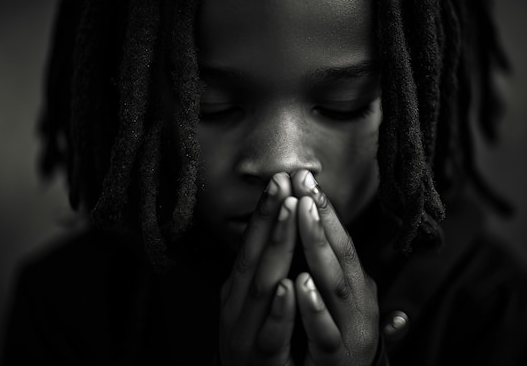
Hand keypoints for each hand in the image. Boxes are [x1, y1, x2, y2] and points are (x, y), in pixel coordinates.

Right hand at [219, 173, 297, 365]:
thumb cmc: (255, 343)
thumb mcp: (252, 304)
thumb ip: (264, 273)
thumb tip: (280, 231)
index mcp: (237, 292)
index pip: (251, 245)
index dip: (264, 213)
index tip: (279, 179)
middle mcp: (236, 308)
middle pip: (254, 257)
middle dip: (270, 219)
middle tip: (284, 183)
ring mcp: (245, 335)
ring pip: (261, 287)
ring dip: (276, 248)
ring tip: (289, 214)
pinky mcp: (263, 362)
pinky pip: (271, 334)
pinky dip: (280, 309)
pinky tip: (289, 286)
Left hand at [291, 170, 378, 365]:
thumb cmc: (343, 342)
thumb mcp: (344, 303)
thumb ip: (340, 273)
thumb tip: (331, 227)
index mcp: (357, 289)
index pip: (343, 244)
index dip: (326, 212)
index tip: (307, 179)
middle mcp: (359, 305)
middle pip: (340, 256)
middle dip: (320, 218)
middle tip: (303, 183)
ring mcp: (350, 332)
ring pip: (335, 287)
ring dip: (318, 248)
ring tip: (302, 214)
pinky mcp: (336, 361)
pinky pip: (324, 333)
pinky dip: (313, 308)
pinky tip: (299, 284)